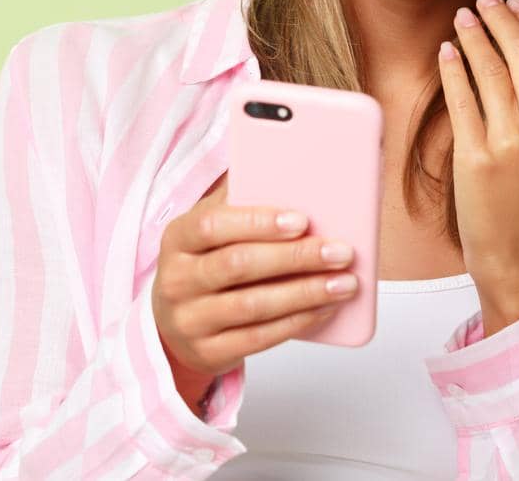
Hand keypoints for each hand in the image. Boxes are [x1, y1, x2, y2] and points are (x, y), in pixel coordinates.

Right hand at [152, 175, 358, 410]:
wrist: (173, 324)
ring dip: (306, 293)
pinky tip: (326, 307)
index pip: (213, 225)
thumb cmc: (204, 262)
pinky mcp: (209, 352)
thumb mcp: (210, 228)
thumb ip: (240, 200)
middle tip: (340, 251)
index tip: (302, 219)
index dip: (258, 222)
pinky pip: (259, 339)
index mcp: (178, 238)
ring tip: (345, 282)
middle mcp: (178, 279)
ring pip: (253, 306)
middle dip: (296, 258)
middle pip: (238, 266)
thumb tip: (291, 167)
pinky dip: (298, 321)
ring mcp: (191, 320)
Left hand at [437, 0, 518, 330]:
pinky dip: (454, 69)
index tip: (514, 5)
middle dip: (500, 18)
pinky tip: (447, 52)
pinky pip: (463, 99)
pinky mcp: (476, 157)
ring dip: (474, 36)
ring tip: (461, 18)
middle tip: (482, 0)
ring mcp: (512, 142)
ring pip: (491, 69)